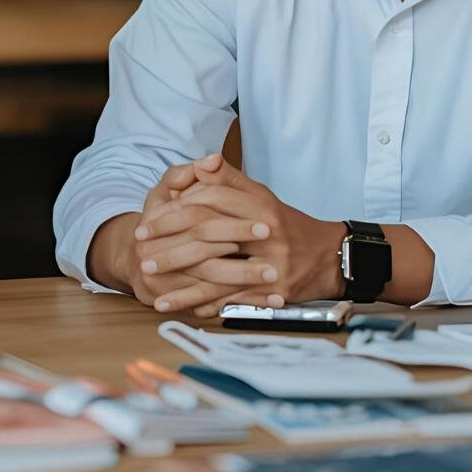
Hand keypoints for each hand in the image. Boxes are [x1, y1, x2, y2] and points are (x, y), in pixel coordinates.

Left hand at [136, 157, 342, 315]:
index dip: (176, 211)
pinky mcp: (275, 292)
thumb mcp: (260, 194)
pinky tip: (184, 307)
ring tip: (154, 290)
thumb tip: (201, 163)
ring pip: (217, 274)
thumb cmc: (286, 223)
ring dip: (182, 285)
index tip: (149, 222)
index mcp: (259, 204)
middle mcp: (266, 231)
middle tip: (142, 254)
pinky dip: (207, 304)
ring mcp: (272, 263)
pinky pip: (234, 300)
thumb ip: (229, 180)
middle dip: (170, 246)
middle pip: (208, 235)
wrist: (329, 255)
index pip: (208, 200)